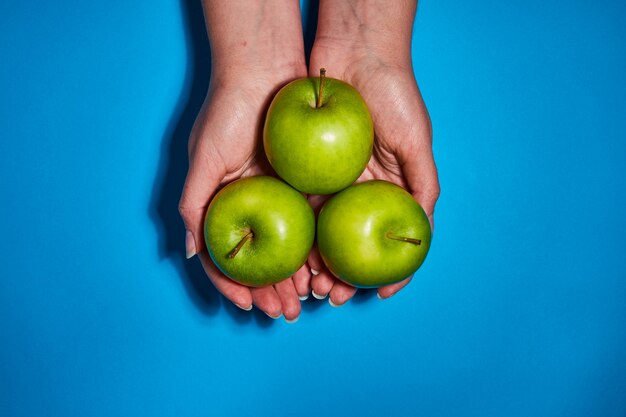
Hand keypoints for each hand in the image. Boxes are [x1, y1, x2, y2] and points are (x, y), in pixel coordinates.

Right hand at [178, 69, 310, 320]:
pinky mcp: (307, 185)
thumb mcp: (204, 159)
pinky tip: (324, 268)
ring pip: (289, 248)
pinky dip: (316, 248)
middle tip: (285, 313)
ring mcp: (281, 197)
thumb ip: (193, 204)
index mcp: (225, 203)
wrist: (266, 71)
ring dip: (296, 276)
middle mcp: (252, 205)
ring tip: (307, 299)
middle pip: (261, 259)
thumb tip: (192, 254)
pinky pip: (312, 223)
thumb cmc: (228, 112)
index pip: (227, 256)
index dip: (234, 284)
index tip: (248, 304)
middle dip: (272, 289)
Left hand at [307, 18, 439, 304]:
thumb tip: (422, 233)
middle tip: (329, 296)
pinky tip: (291, 254)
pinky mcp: (307, 169)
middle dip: (342, 275)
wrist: (355, 53)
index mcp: (391, 187)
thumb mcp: (417, 141)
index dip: (388, 271)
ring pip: (324, 233)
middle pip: (353, 244)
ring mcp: (334, 181)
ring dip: (317, 263)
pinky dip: (298, 234)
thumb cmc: (395, 94)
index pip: (391, 240)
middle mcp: (362, 190)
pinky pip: (301, 206)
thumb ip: (423, 184)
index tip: (376, 295)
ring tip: (307, 284)